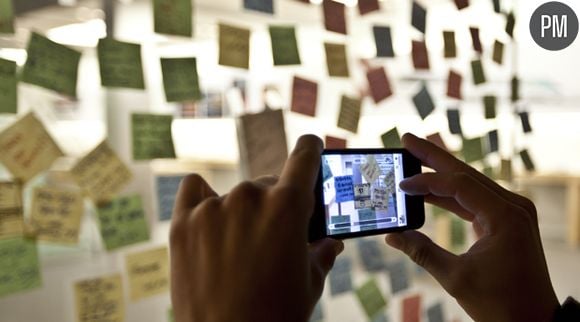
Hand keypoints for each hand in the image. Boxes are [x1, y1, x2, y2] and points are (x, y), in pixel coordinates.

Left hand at [169, 135, 343, 321]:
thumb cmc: (275, 316)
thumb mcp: (310, 284)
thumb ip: (322, 252)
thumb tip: (331, 242)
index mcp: (288, 206)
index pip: (304, 156)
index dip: (311, 151)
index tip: (310, 150)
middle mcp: (250, 197)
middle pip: (269, 184)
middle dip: (276, 204)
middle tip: (274, 237)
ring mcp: (212, 208)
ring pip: (236, 194)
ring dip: (242, 211)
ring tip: (240, 247)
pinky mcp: (183, 222)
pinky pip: (194, 189)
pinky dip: (203, 197)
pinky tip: (208, 215)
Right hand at [386, 133, 558, 321]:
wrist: (532, 321)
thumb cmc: (500, 303)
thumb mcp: (455, 278)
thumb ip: (421, 251)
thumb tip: (392, 236)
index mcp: (505, 216)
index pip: (459, 185)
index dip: (426, 182)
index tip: (401, 184)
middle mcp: (512, 206)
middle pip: (465, 173)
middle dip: (433, 157)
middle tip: (406, 140)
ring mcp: (511, 211)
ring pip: (469, 183)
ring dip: (440, 173)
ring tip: (413, 158)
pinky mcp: (505, 220)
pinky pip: (473, 199)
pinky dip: (449, 195)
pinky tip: (428, 190)